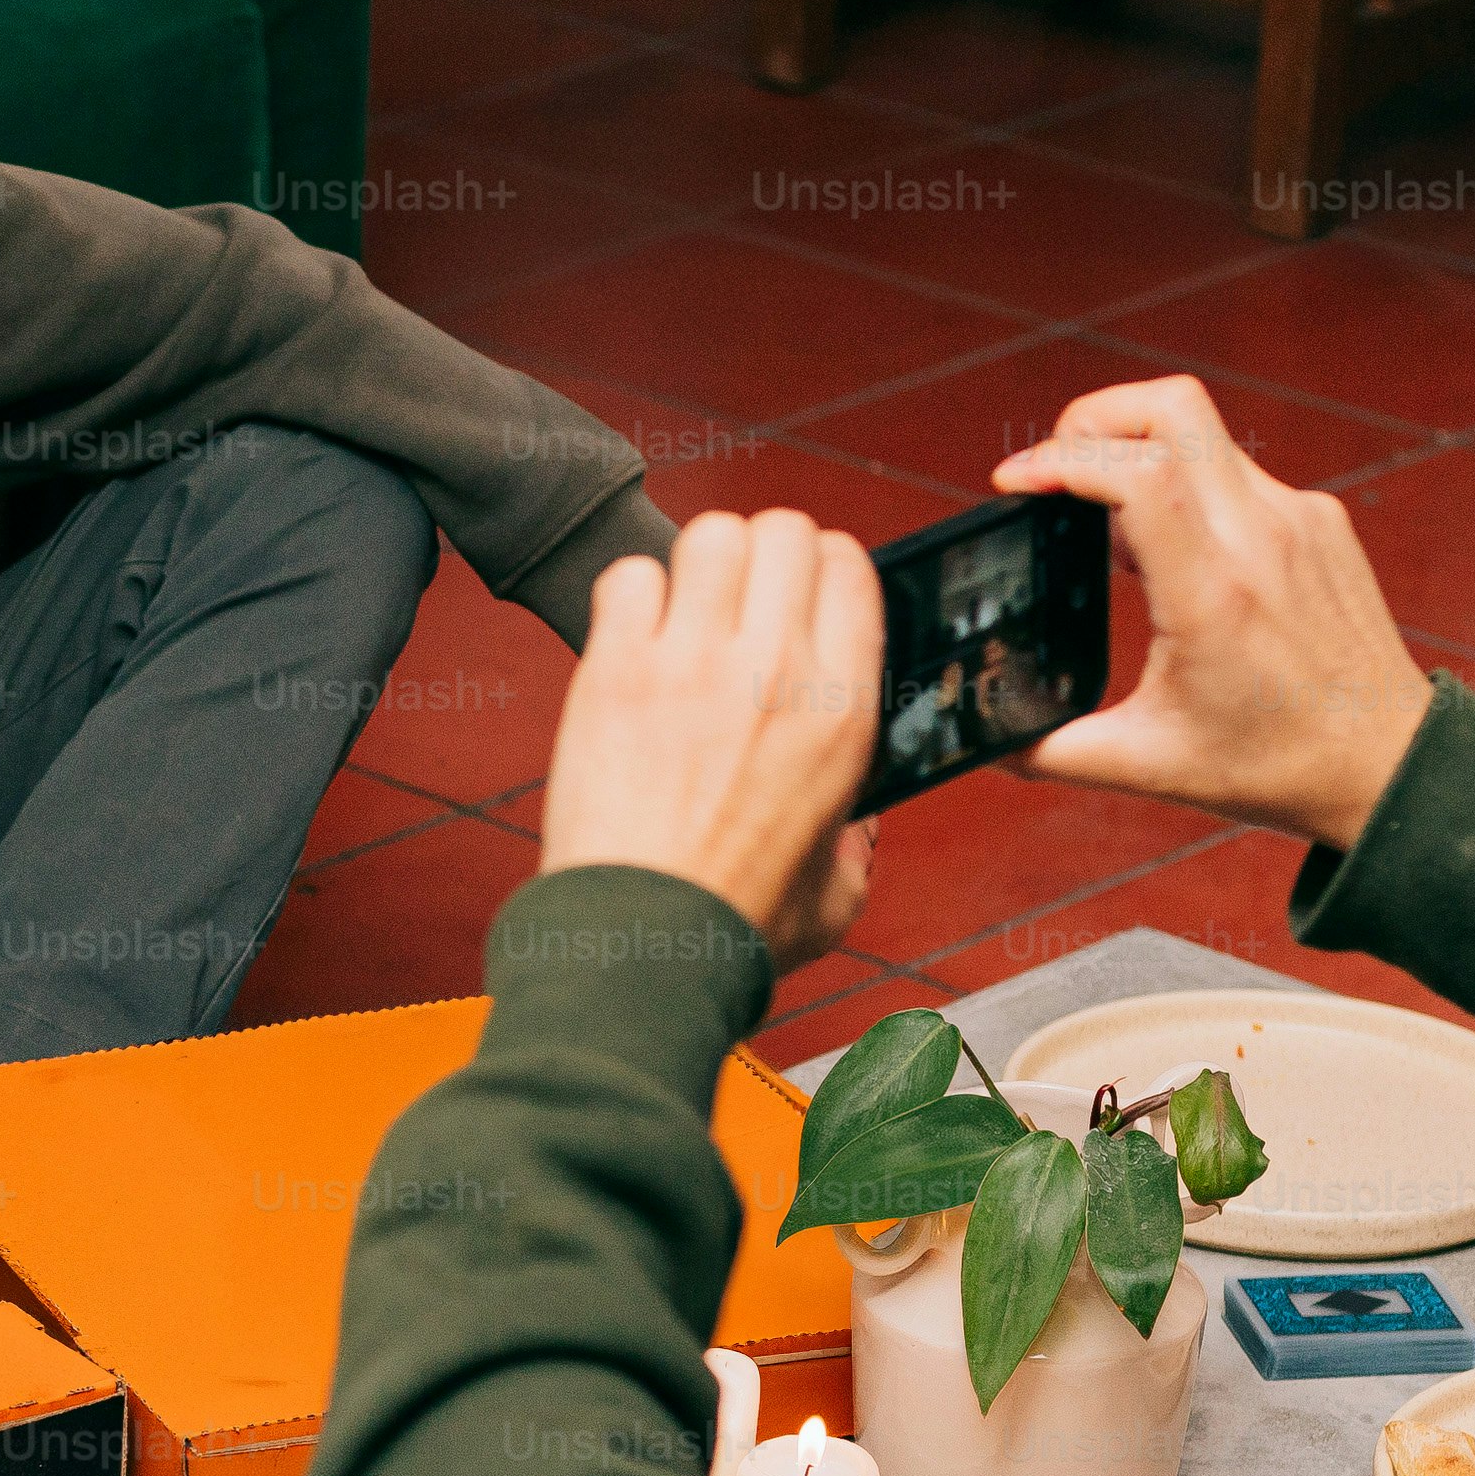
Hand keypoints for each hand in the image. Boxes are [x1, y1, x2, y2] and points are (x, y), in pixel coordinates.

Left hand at [535, 506, 885, 960]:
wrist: (641, 947)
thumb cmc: (736, 927)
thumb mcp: (837, 891)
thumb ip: (857, 843)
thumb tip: (857, 822)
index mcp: (843, 710)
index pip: (851, 568)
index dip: (825, 567)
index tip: (800, 598)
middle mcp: (778, 670)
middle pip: (785, 529)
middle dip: (764, 551)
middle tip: (739, 601)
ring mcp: (693, 663)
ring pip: (712, 535)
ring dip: (700, 562)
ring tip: (686, 612)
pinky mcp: (617, 670)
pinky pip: (628, 576)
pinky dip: (630, 595)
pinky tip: (631, 639)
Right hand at [996, 376, 1432, 852]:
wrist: (1388, 763)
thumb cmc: (1275, 766)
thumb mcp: (1145, 766)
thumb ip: (1049, 749)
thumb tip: (982, 735)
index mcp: (1214, 596)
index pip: (1137, 474)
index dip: (1061, 459)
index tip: (1015, 483)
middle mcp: (1261, 540)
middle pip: (1171, 406)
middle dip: (1092, 416)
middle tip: (1056, 468)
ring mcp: (1298, 519)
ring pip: (1201, 430)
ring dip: (1137, 451)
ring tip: (1108, 522)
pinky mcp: (1320, 519)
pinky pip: (1235, 471)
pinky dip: (1184, 486)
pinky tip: (1170, 547)